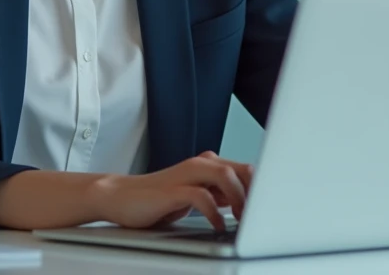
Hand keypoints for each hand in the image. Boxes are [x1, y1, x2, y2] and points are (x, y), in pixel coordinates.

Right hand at [88, 151, 253, 230]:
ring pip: (224, 175)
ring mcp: (186, 175)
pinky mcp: (172, 190)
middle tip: (259, 216)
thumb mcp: (196, 195)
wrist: (120, 197)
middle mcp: (200, 164)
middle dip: (255, 192)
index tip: (268, 209)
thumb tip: (247, 202)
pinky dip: (214, 211)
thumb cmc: (158, 198)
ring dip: (239, 198)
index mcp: (208, 165)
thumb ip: (220, 194)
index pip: (246, 170)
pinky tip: (217, 224)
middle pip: (242, 168)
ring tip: (242, 219)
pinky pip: (201, 196)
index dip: (260, 189)